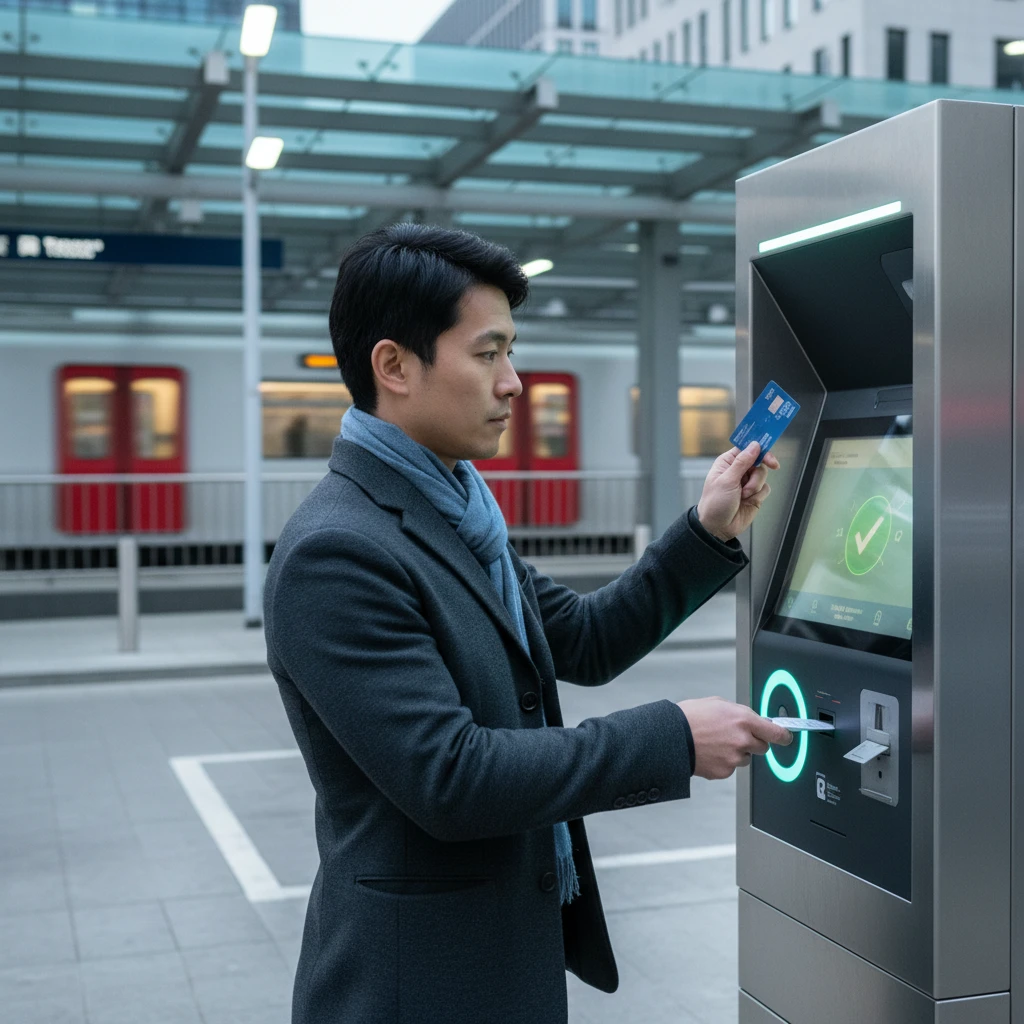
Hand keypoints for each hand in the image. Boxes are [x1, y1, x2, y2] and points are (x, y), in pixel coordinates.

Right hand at [677, 696, 792, 779]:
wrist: (671, 737)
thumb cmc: (691, 717)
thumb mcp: (719, 704)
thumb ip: (740, 713)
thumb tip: (752, 719)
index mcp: (745, 720)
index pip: (778, 733)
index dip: (784, 736)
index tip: (786, 737)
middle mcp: (743, 740)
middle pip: (763, 747)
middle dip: (754, 742)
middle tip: (737, 736)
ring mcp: (735, 758)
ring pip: (746, 758)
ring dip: (737, 752)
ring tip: (717, 743)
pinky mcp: (725, 771)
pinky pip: (731, 767)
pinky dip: (724, 762)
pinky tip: (711, 752)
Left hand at [696, 441, 778, 541]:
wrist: (718, 528)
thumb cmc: (715, 503)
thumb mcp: (727, 480)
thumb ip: (742, 462)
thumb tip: (754, 445)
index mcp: (727, 463)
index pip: (746, 448)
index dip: (758, 447)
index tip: (768, 448)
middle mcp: (738, 471)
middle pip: (758, 460)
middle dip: (760, 469)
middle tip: (773, 465)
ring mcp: (747, 482)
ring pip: (763, 475)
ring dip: (756, 485)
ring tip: (743, 496)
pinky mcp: (754, 494)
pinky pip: (765, 488)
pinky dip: (758, 495)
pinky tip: (748, 501)